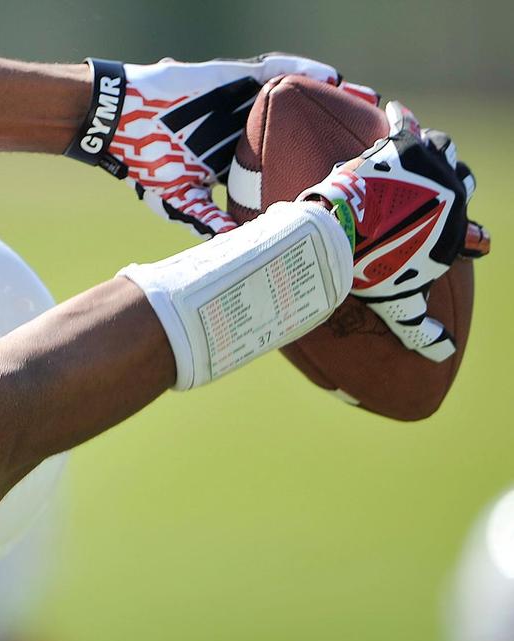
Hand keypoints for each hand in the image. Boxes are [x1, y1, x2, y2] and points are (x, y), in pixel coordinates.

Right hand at [66, 54, 376, 237]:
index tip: (346, 184)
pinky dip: (304, 70)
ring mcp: (242, 102)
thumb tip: (238, 249)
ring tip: (370, 105)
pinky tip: (334, 76)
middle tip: (376, 146)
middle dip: (337, 135)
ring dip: (332, 100)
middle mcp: (246, 129)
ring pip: (297, 100)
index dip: (315, 173)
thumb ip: (210, 221)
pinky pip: (276, 70)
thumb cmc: (146, 162)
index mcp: (237, 159)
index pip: (285, 166)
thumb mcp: (181, 201)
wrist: (121, 123)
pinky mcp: (233, 78)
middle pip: (302, 131)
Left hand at [298, 101, 489, 361]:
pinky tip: (394, 111)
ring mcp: (427, 167)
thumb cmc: (372, 273)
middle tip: (436, 186)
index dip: (464, 232)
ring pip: (444, 148)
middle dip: (454, 183)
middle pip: (463, 180)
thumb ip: (419, 328)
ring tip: (421, 151)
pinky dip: (402, 117)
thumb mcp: (397, 304)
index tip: (455, 232)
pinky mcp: (400, 146)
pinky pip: (405, 123)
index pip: (470, 228)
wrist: (345, 236)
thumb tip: (442, 355)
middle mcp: (449, 194)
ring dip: (435, 150)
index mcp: (451, 230)